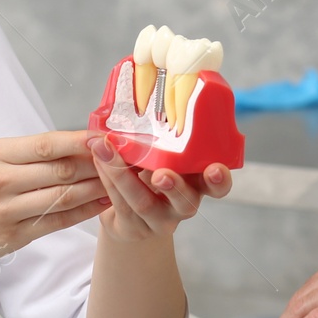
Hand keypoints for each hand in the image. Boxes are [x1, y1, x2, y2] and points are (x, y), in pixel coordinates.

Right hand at [0, 130, 108, 274]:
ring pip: (64, 197)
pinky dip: (83, 213)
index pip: (47, 144)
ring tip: (122, 181)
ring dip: (98, 189)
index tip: (108, 136)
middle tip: (125, 159)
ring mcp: (5, 212)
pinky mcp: (9, 238)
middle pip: (62, 170)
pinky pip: (55, 223)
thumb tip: (66, 144)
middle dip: (99, 164)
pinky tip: (102, 205)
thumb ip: (18, 154)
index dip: (82, 140)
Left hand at [86, 131, 232, 242]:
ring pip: (144, 203)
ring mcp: (160, 220)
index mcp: (198, 184)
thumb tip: (145, 89)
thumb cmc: (153, 173)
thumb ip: (165, 137)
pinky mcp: (135, 228)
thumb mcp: (166, 157)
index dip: (219, 179)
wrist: (133, 216)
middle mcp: (184, 204)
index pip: (217, 186)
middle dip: (173, 186)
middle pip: (186, 201)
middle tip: (160, 175)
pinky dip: (108, 178)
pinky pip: (120, 204)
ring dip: (122, 175)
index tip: (214, 168)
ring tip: (107, 152)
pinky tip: (98, 158)